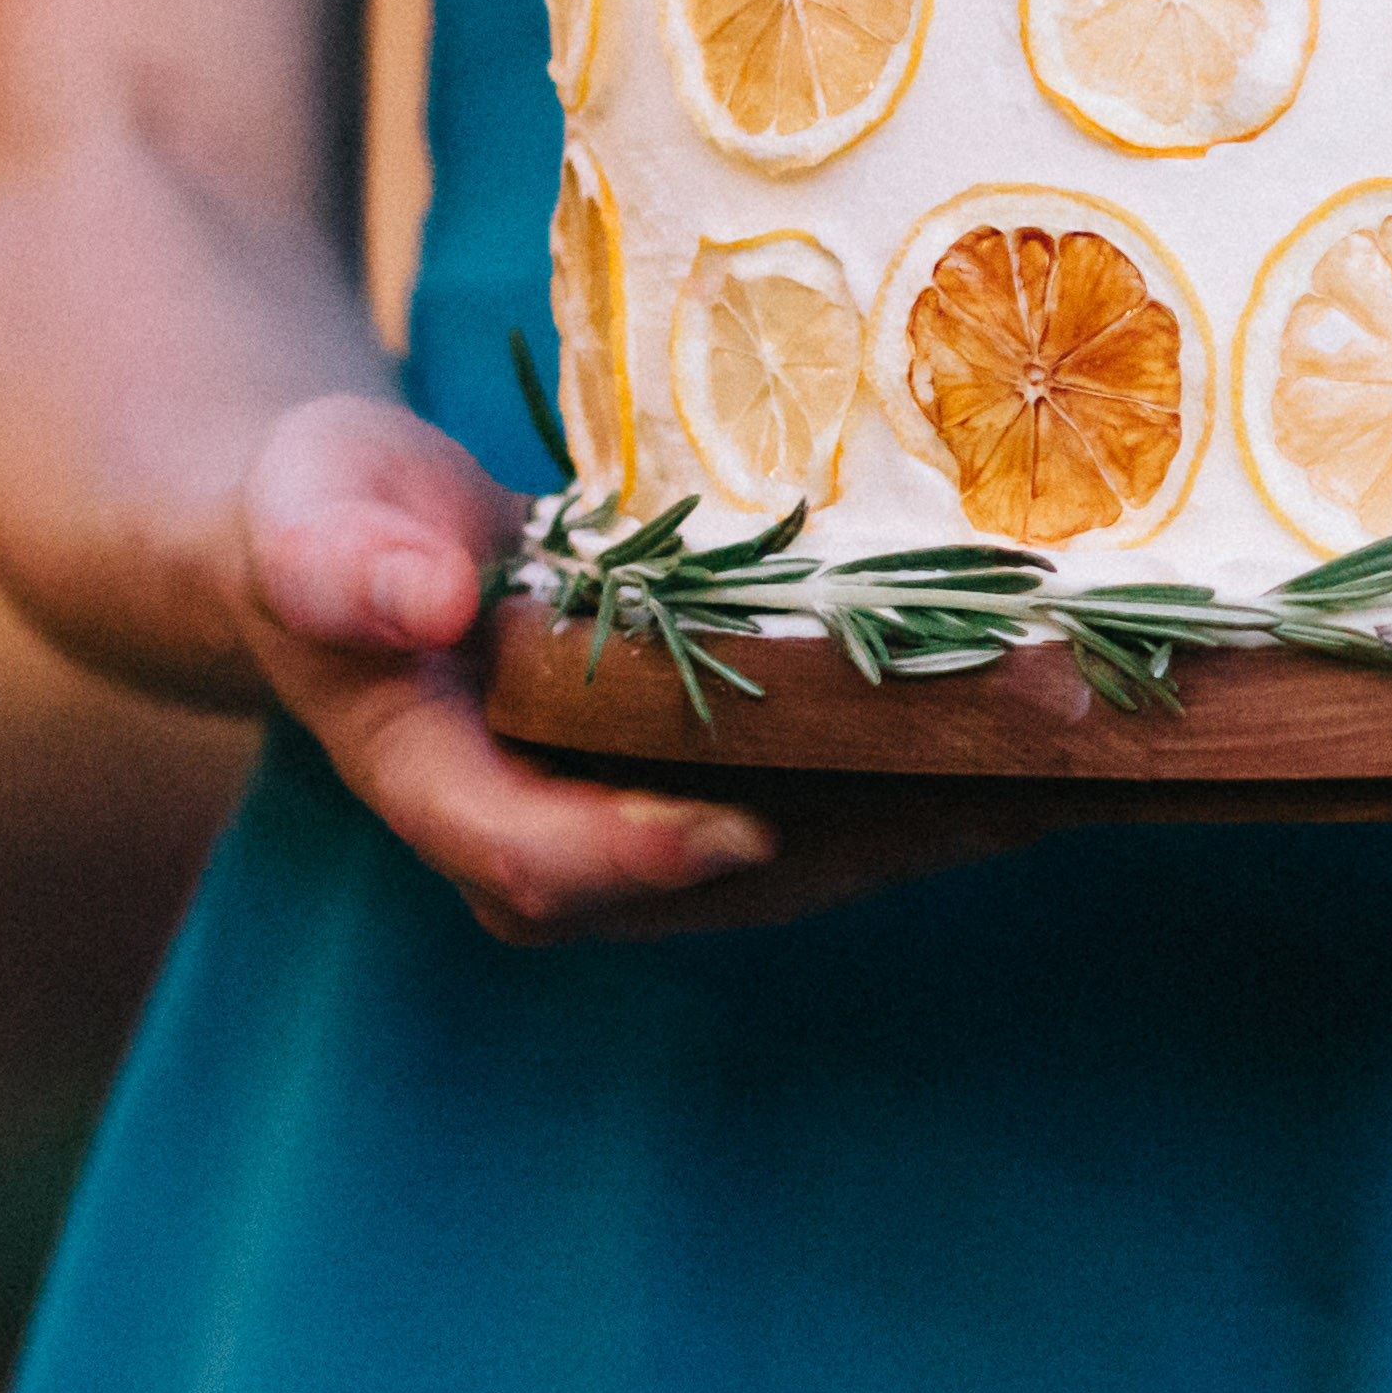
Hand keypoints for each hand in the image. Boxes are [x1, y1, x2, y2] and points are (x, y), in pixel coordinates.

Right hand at [237, 396, 1038, 942]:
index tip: (734, 830)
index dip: (639, 854)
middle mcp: (573, 834)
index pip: (545, 862)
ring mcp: (666, 812)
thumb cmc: (328, 523)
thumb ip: (339, 564)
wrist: (378, 541)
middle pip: (731, 872)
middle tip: (1010, 753)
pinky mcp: (740, 772)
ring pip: (821, 843)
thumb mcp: (309, 520)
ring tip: (1082, 728)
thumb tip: (414, 603)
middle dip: (875, 822)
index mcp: (451, 794)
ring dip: (951, 797)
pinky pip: (852, 790)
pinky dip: (956, 760)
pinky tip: (1070, 712)